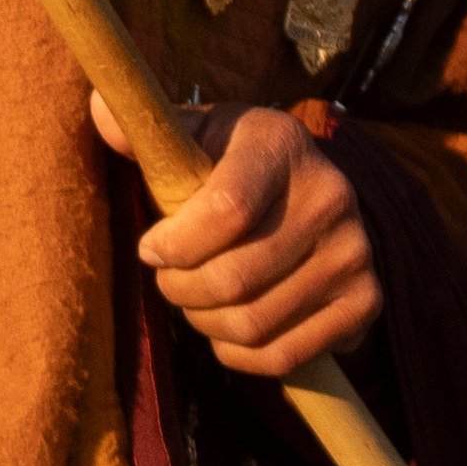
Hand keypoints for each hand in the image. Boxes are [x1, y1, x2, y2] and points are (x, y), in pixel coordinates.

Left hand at [94, 95, 381, 377]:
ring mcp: (355, 253)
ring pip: (252, 323)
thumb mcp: (192, 131)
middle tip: (167, 279)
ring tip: (194, 300)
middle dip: (179, 288)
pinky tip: (225, 328)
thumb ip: (143, 127)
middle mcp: (331, 196)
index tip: (149, 248)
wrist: (304, 187)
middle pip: (234, 278)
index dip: (175, 243)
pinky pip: (286, 355)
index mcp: (279, 144)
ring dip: (204, 323)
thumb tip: (100, 110)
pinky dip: (239, 355)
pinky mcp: (367, 302)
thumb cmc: (226, 161)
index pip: (225, 210)